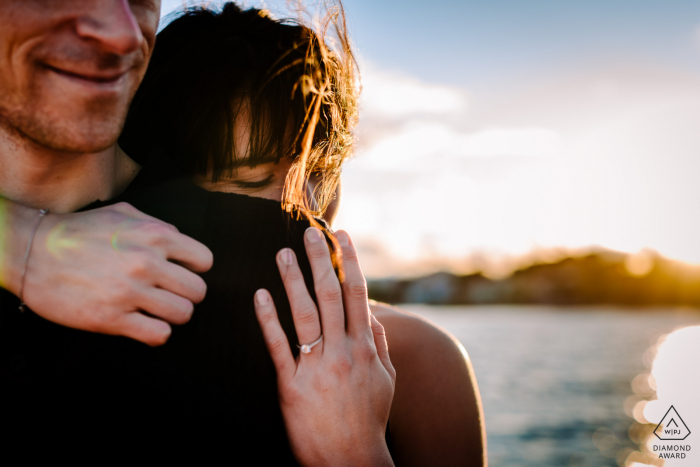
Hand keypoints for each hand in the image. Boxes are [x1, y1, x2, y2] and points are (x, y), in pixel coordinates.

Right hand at [5, 202, 211, 345]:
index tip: (179, 272)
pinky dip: (156, 332)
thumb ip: (157, 224)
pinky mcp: (111, 318)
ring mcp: (130, 292)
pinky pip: (158, 335)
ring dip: (172, 315)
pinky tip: (143, 323)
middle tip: (168, 294)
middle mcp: (147, 262)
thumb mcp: (123, 214)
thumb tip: (179, 239)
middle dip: (186, 294)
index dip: (194, 269)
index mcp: (155, 235)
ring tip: (155, 309)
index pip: (205, 261)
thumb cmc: (79, 232)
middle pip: (198, 291)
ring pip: (183, 314)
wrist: (31, 251)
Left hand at [254, 228, 395, 466]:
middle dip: (321, 260)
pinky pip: (278, 346)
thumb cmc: (369, 420)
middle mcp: (343, 351)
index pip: (358, 293)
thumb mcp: (386, 380)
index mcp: (365, 347)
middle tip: (309, 232)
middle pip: (330, 295)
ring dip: (293, 280)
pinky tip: (259, 295)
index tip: (342, 234)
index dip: (350, 260)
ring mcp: (317, 367)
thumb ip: (379, 343)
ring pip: (304, 314)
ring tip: (282, 254)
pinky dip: (268, 319)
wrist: (351, 462)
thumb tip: (371, 313)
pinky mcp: (292, 385)